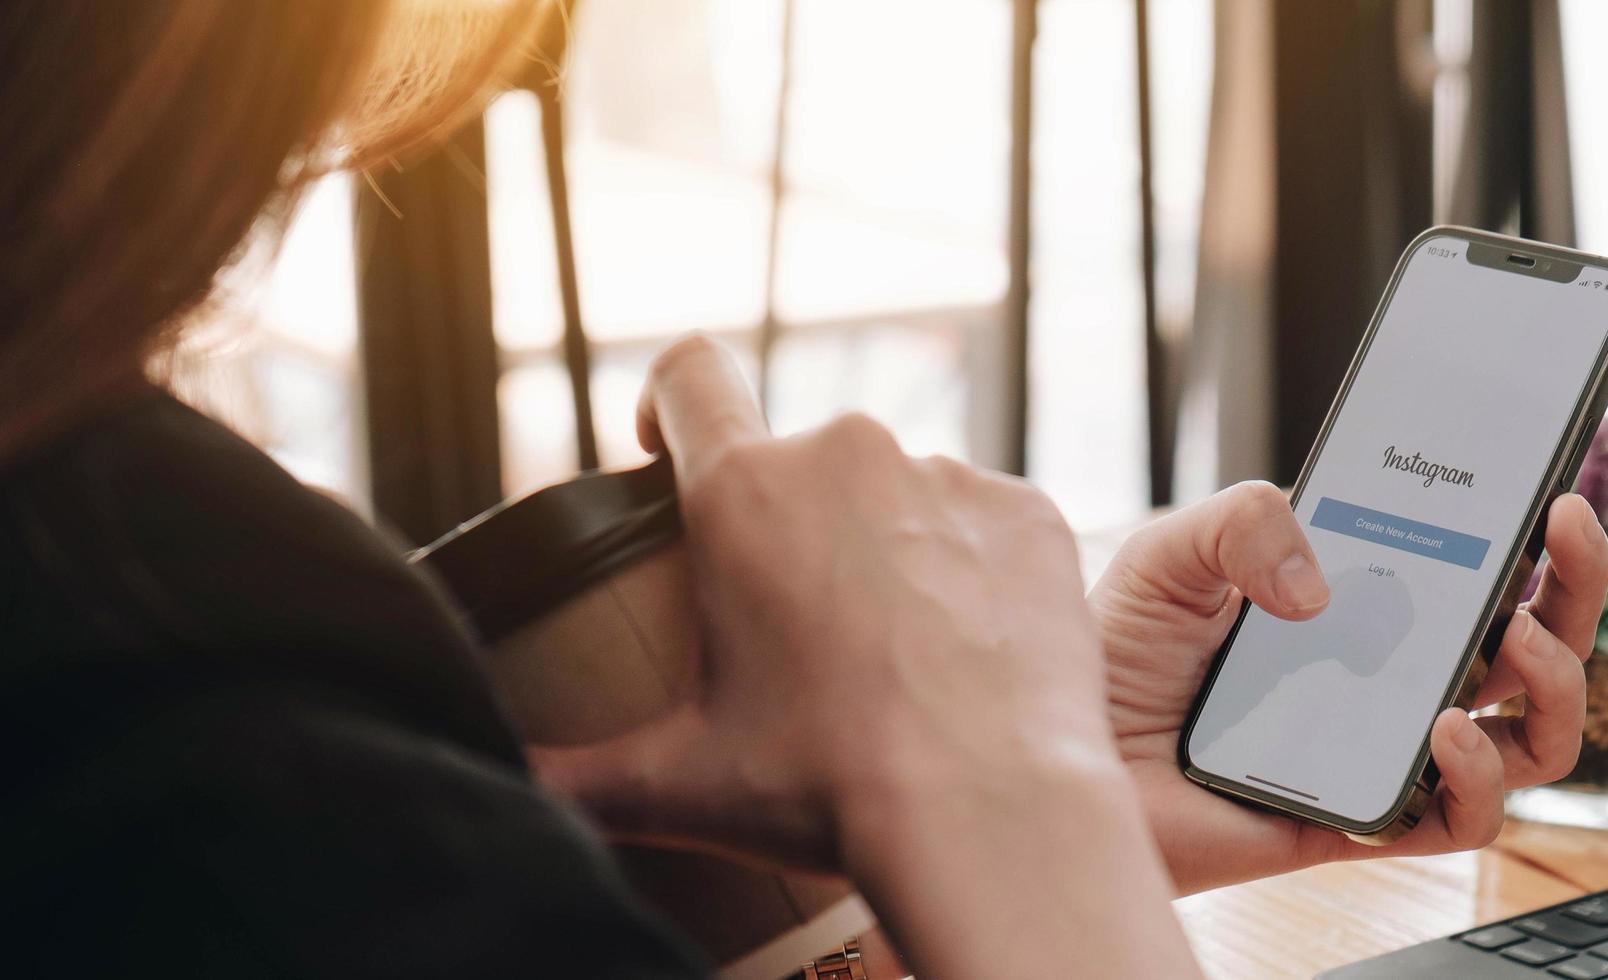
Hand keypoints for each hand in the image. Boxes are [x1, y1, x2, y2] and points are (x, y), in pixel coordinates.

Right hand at [535, 334, 1201, 977]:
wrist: (991, 813)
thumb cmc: (827, 791)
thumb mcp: (679, 785)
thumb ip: (573, 775)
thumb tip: (498, 790)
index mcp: (744, 492)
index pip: (691, 370)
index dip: (676, 400)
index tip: (677, 450)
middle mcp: (849, 454)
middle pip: (804, 458)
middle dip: (798, 526)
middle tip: (808, 632)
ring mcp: (951, 478)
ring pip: (900, 492)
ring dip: (890, 548)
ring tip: (899, 656)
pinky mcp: (1031, 513)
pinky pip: (986, 523)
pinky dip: (974, 572)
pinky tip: (972, 652)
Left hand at [1090, 482, 1607, 893]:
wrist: (1068, 752)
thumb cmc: (1119, 655)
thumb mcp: (1176, 552)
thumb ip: (1249, 521)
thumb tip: (1327, 586)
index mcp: (1365, 605)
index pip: (1481, 570)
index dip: (1537, 537)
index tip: (1555, 491)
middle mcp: (1394, 677)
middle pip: (1534, 645)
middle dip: (1577, 588)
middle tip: (1567, 536)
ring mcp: (1388, 751)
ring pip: (1530, 737)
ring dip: (1555, 685)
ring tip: (1517, 643)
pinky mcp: (1364, 822)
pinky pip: (1460, 819)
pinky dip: (1478, 776)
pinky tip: (1443, 731)